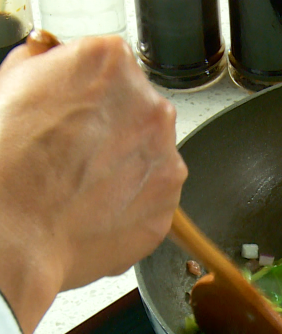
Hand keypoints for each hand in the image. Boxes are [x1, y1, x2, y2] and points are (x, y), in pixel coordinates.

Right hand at [0, 36, 187, 333]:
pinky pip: (154, 189)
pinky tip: (97, 203)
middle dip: (112, 125)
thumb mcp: (12, 85)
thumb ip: (46, 64)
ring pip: (148, 150)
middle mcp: (149, 104)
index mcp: (111, 63)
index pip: (111, 65)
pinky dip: (132, 196)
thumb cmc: (8, 163)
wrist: (17, 230)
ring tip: (81, 181)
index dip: (86, 89)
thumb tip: (53, 59)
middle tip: (74, 150)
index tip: (72, 106)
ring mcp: (166, 152)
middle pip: (136, 107)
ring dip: (124, 161)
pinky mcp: (170, 195)